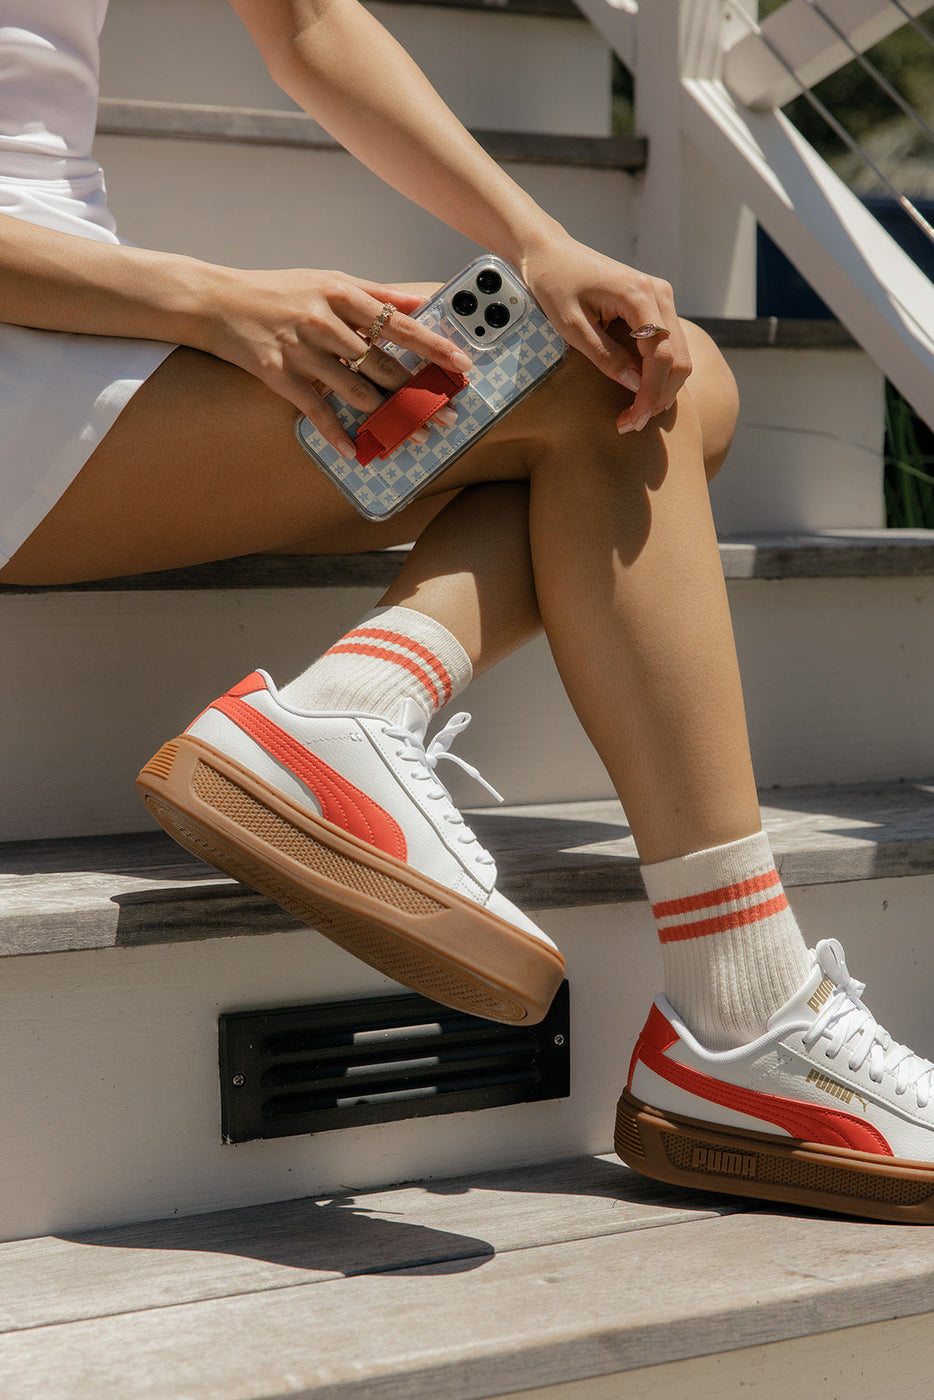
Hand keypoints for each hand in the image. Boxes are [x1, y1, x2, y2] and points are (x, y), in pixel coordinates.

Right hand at [201, 267, 470, 456]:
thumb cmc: (278, 290)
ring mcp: (301, 349)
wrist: (216, 301)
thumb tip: (422, 302)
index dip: (433, 346)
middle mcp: (325, 321)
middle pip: (383, 365)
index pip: (398, 324)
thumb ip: (377, 294)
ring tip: (414, 436)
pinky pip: (316, 410)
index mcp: (341, 293)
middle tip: (446, 415)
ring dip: (388, 417)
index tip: (462, 364)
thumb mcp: (329, 280)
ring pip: (355, 391)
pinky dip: (337, 434)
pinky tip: (355, 452)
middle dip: (418, 394)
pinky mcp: (279, 374)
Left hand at [518, 236, 692, 432]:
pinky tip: (639, 392)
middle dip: (659, 397)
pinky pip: (670, 346)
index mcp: (639, 294)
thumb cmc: (554, 284)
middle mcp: (659, 293)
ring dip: (662, 389)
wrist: (551, 253)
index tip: (631, 421)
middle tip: (631, 424)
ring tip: (634, 413)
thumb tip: (635, 385)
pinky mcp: (656, 306)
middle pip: (680, 359)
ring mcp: (662, 297)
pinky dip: (660, 374)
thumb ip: (604, 355)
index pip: (662, 355)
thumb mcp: (571, 326)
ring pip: (681, 355)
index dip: (650, 394)